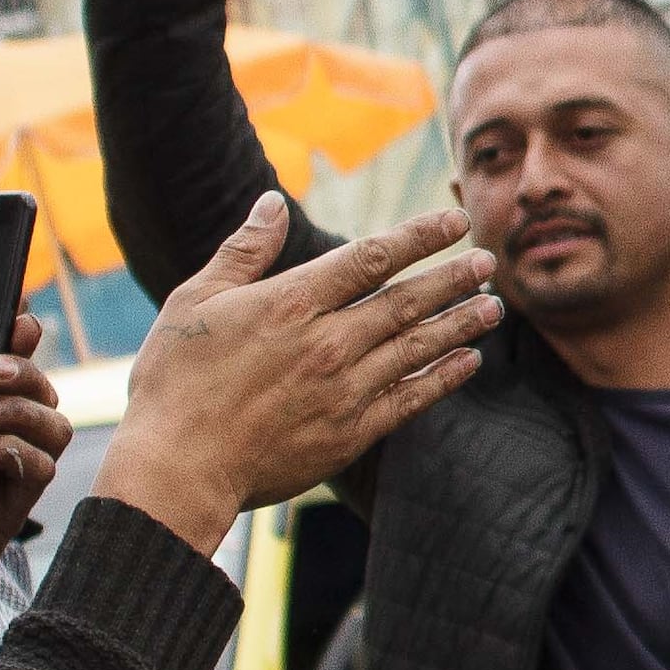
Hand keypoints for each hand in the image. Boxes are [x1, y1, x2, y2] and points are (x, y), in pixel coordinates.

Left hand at [0, 285, 70, 643]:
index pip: (8, 361)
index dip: (19, 335)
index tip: (15, 314)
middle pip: (41, 385)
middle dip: (24, 366)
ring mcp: (5, 471)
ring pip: (52, 421)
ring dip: (18, 407)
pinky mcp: (12, 507)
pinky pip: (39, 465)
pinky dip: (9, 449)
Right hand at [92, 196, 505, 549]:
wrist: (176, 467)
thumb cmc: (175, 381)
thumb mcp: (196, 300)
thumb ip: (244, 250)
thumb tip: (272, 202)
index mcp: (292, 303)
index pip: (371, 257)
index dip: (419, 235)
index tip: (453, 220)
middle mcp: (328, 343)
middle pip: (407, 301)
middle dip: (453, 277)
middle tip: (488, 260)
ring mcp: (344, 390)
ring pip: (418, 347)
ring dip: (460, 323)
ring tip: (493, 305)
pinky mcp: (350, 433)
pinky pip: (411, 399)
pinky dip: (444, 378)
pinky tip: (468, 360)